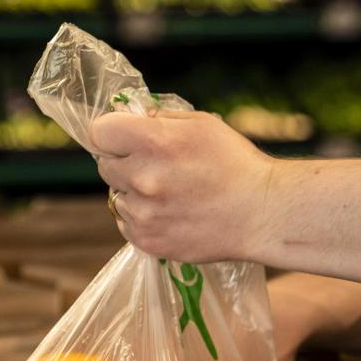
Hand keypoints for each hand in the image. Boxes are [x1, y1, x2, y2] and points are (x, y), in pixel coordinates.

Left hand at [89, 110, 276, 262]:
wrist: (262, 214)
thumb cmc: (236, 163)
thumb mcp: (201, 124)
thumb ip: (160, 120)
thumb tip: (132, 121)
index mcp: (153, 142)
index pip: (99, 132)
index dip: (111, 132)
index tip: (124, 137)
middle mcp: (142, 177)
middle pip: (104, 165)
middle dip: (124, 161)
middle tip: (155, 166)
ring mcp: (143, 213)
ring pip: (117, 196)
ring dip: (134, 192)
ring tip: (170, 193)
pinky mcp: (148, 241)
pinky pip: (127, 223)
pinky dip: (142, 218)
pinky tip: (171, 213)